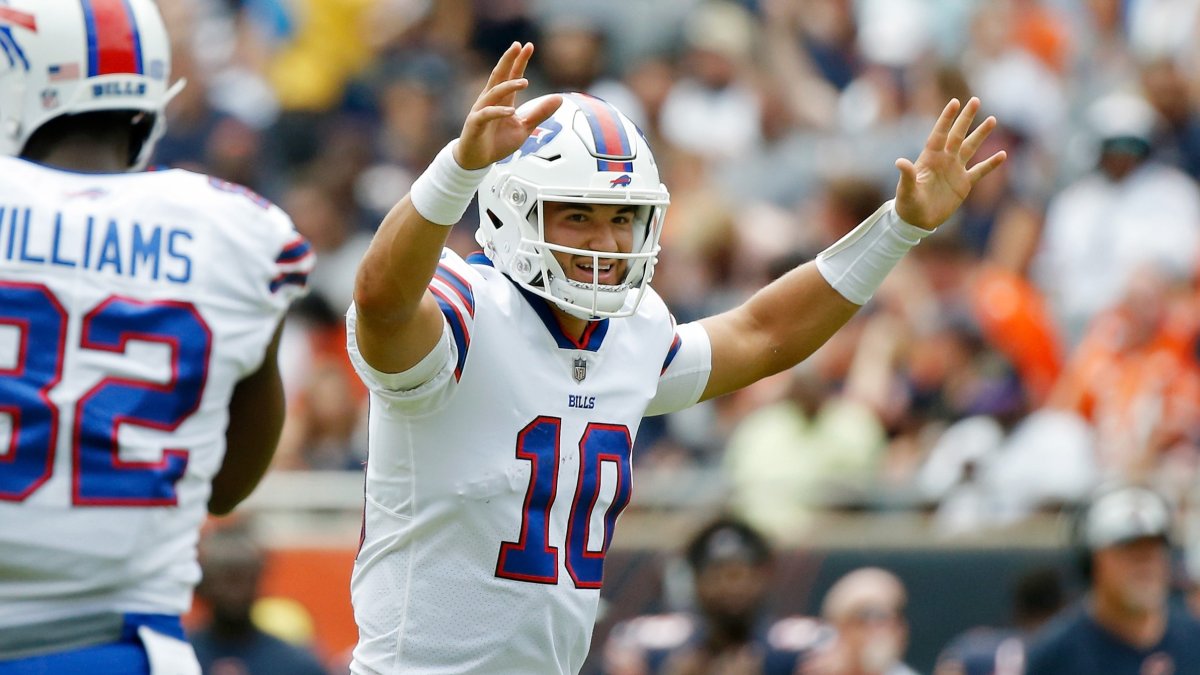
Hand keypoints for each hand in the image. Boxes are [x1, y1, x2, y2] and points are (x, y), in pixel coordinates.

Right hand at [453, 42, 562, 169]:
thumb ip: (540, 113)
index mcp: (502, 99)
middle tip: (518, 46)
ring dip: (508, 86)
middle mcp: (490, 100)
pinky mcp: (475, 123)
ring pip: (494, 93)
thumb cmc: (497, 142)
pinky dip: (498, 112)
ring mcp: (481, 110)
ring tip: (525, 82)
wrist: (477, 160)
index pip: (511, 75)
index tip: (528, 45)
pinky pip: (486, 114)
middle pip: (499, 76)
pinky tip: (511, 111)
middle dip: (508, 60)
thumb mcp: (524, 127)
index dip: (519, 61)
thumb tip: (560, 98)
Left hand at [894, 97, 1006, 229]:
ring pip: (970, 147)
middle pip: (957, 135)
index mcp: (930, 158)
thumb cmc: (907, 204)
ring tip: (992, 119)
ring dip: (981, 135)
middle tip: (976, 100)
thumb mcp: (906, 190)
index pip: (940, 134)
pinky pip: (980, 171)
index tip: (955, 102)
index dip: (946, 119)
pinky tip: (1002, 154)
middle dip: (966, 118)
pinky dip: (990, 164)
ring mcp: (955, 170)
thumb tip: (900, 162)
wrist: (917, 221)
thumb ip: (907, 176)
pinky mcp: (964, 184)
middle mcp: (944, 160)